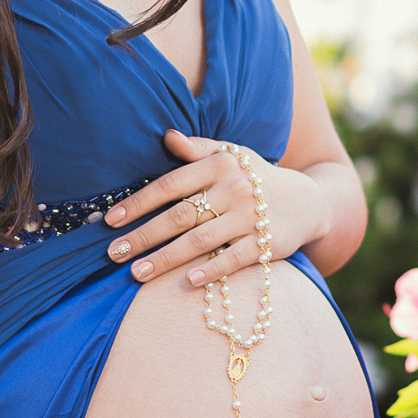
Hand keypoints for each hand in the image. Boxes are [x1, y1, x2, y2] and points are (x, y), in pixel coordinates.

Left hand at [102, 130, 328, 287]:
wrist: (307, 201)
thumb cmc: (255, 177)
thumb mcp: (231, 154)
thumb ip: (197, 148)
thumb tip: (166, 136)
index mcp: (220, 165)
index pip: (170, 185)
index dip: (138, 202)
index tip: (110, 220)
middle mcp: (234, 190)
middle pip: (179, 216)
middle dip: (143, 236)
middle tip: (113, 253)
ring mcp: (250, 218)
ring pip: (200, 241)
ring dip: (166, 258)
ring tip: (136, 272)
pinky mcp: (266, 243)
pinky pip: (234, 259)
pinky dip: (212, 270)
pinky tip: (188, 281)